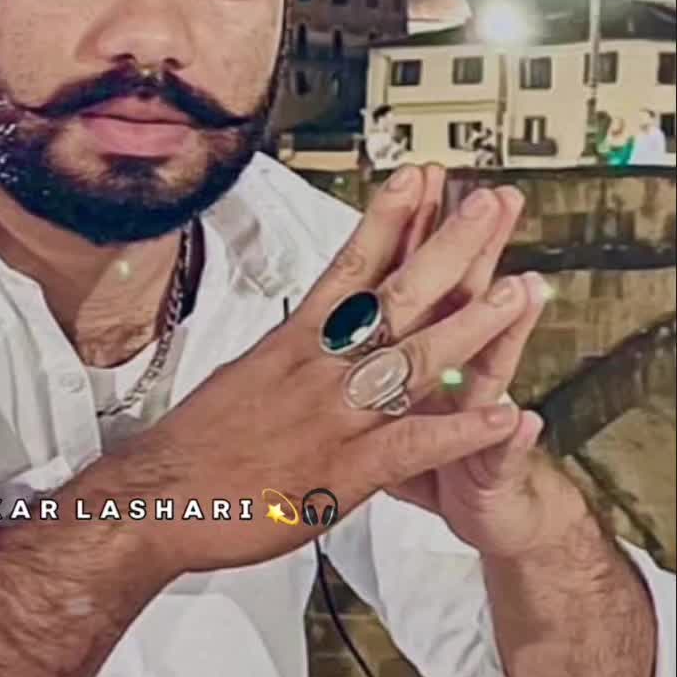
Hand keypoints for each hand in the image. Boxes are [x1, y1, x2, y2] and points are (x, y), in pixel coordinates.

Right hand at [115, 166, 529, 580]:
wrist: (157, 497)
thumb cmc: (194, 443)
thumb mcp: (240, 376)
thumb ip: (288, 354)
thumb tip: (310, 332)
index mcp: (292, 344)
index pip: (348, 268)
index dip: (388, 219)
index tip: (417, 179)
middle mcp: (317, 369)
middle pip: (392, 298)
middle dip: (446, 249)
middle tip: (488, 207)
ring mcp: (333, 417)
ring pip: (412, 361)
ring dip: (470, 324)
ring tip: (518, 291)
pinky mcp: (342, 472)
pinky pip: (412, 445)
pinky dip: (458, 430)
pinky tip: (499, 413)